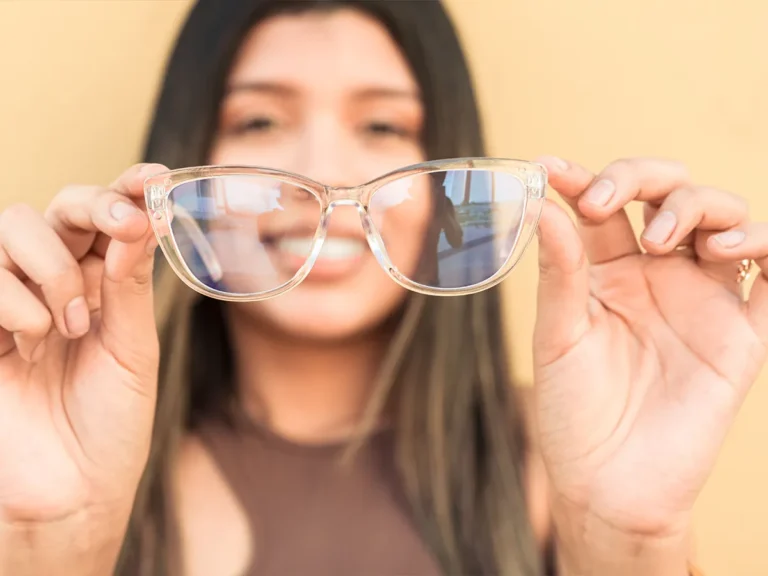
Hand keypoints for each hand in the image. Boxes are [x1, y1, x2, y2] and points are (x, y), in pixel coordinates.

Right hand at [0, 164, 166, 572]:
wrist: (72, 492)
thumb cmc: (110, 424)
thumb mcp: (133, 349)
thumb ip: (128, 285)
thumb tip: (141, 217)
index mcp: (102, 287)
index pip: (110, 220)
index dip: (128, 189)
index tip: (156, 177)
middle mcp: (56, 284)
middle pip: (60, 209)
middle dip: (95, 206)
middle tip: (125, 224)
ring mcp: (11, 302)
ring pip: (14, 227)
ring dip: (53, 268)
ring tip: (73, 326)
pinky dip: (14, 300)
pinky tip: (32, 343)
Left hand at [531, 157, 766, 570]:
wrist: (608, 484)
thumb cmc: (574, 413)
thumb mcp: (558, 338)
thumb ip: (561, 274)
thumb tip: (544, 206)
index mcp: (607, 274)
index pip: (605, 208)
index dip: (583, 181)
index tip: (550, 169)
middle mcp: (657, 277)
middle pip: (667, 196)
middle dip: (642, 179)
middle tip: (610, 202)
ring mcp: (701, 300)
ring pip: (722, 221)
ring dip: (701, 206)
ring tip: (668, 237)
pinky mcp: (741, 335)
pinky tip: (739, 246)